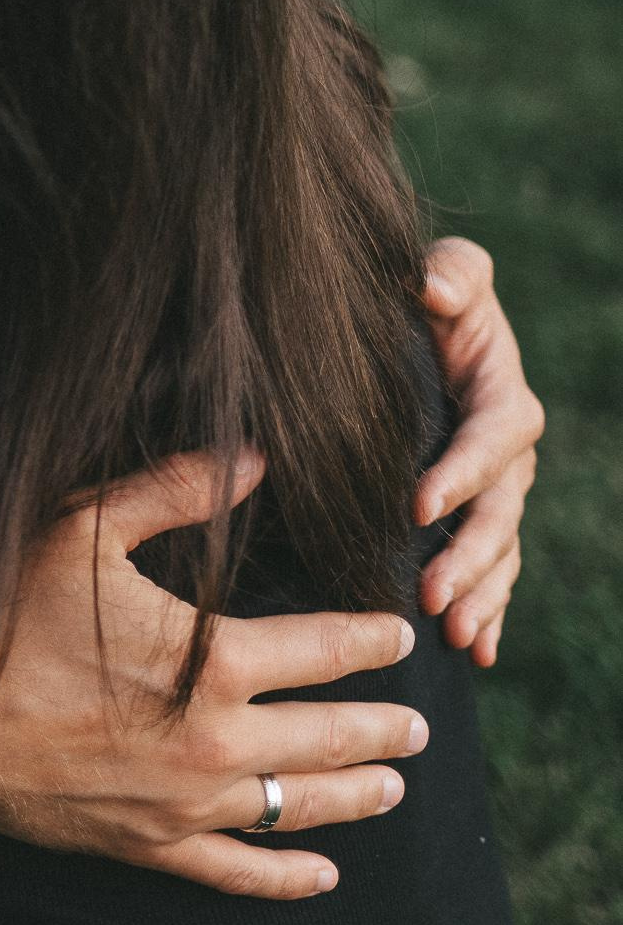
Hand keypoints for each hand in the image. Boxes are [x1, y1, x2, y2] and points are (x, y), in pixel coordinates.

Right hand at [0, 451, 424, 899]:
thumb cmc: (4, 616)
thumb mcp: (83, 528)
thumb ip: (175, 490)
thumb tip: (257, 457)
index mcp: (214, 658)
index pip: (328, 648)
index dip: (372, 639)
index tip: (398, 635)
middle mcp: (218, 738)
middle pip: (334, 735)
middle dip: (385, 726)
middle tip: (417, 724)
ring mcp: (188, 801)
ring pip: (303, 804)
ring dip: (358, 794)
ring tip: (391, 786)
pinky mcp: (152, 844)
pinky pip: (240, 871)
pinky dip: (289, 875)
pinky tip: (322, 873)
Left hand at [415, 237, 540, 665]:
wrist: (417, 330)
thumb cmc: (428, 296)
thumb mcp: (446, 272)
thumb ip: (451, 273)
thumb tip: (432, 287)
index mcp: (500, 393)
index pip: (492, 437)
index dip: (462, 472)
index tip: (416, 504)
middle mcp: (507, 449)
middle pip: (501, 510)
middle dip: (471, 556)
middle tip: (432, 595)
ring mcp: (497, 489)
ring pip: (501, 550)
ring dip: (483, 595)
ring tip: (455, 634)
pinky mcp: (480, 517)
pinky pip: (495, 571)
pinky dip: (490, 610)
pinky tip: (476, 652)